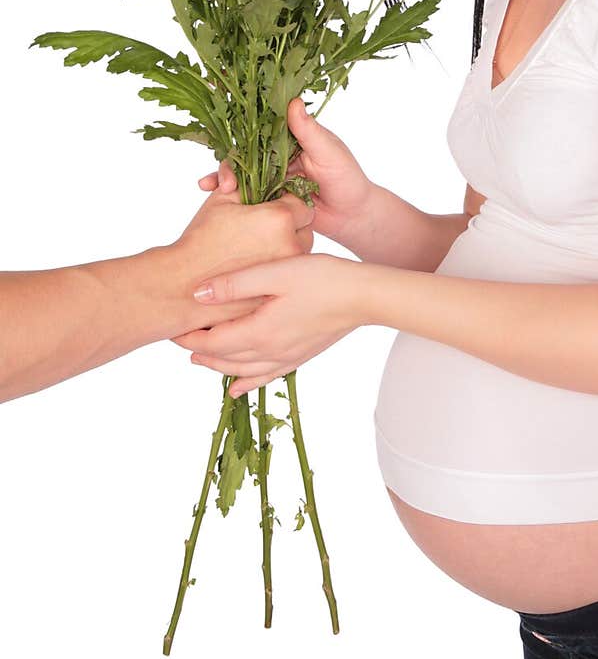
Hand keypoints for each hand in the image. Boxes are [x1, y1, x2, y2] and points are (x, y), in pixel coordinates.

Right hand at [170, 182, 315, 335]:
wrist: (182, 283)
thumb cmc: (200, 239)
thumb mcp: (222, 200)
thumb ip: (247, 182)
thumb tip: (259, 174)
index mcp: (279, 218)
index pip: (301, 201)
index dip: (286, 201)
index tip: (272, 205)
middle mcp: (291, 245)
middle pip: (306, 227)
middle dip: (290, 224)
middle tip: (264, 227)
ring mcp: (287, 271)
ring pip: (301, 251)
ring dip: (287, 246)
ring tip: (257, 247)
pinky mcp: (281, 289)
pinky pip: (289, 273)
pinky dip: (278, 268)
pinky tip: (255, 265)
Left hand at [170, 252, 368, 396]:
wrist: (364, 296)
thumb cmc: (322, 277)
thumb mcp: (275, 272)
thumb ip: (234, 284)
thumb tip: (196, 295)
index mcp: (260, 332)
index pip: (213, 342)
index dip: (190, 337)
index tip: (172, 328)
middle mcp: (271, 351)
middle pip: (224, 359)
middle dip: (199, 351)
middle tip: (179, 339)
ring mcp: (287, 357)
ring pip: (243, 370)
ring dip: (218, 366)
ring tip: (200, 358)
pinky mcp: (301, 356)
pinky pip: (266, 376)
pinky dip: (248, 382)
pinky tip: (238, 387)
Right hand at [197, 97, 373, 247]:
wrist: (352, 216)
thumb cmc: (348, 178)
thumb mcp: (329, 152)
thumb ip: (309, 131)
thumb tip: (293, 101)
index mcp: (289, 136)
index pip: (260, 124)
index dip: (238, 121)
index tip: (219, 120)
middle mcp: (275, 153)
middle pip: (243, 150)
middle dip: (227, 159)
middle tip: (224, 176)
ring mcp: (270, 175)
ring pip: (240, 171)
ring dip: (223, 176)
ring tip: (212, 187)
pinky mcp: (268, 197)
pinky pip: (245, 193)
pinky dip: (229, 194)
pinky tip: (212, 195)